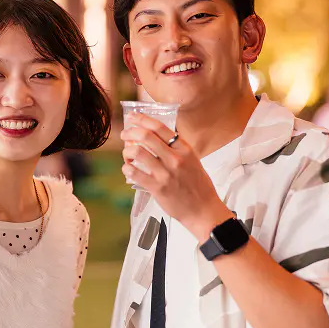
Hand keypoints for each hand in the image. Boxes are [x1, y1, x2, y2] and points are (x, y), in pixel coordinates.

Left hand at [121, 112, 232, 241]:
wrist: (203, 210)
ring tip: (127, 155)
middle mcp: (175, 159)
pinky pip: (134, 173)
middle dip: (130, 132)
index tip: (132, 117)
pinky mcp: (157, 188)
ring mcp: (165, 174)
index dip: (142, 119)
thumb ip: (175, 149)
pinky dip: (127, 168)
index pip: (160, 127)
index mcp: (184, 149)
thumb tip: (153, 137)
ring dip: (127, 151)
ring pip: (137, 152)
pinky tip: (128, 169)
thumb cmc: (197, 186)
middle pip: (146, 136)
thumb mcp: (192, 160)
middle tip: (124, 135)